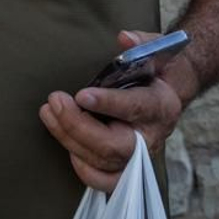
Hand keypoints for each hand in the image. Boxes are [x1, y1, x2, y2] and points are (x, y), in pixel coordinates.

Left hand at [38, 30, 188, 192]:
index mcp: (161, 105)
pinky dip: (83, 167)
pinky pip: (105, 180)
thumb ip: (141, 43)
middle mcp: (152, 136)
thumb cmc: (156, 70)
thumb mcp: (155, 49)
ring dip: (70, 138)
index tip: (81, 95)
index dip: (109, 103)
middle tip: (55, 101)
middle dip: (79, 125)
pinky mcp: (126, 167)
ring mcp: (140, 156)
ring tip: (49, 113)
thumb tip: (124, 38)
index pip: (136, 108)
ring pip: (103, 161)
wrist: (169, 93)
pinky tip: (65, 142)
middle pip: (115, 145)